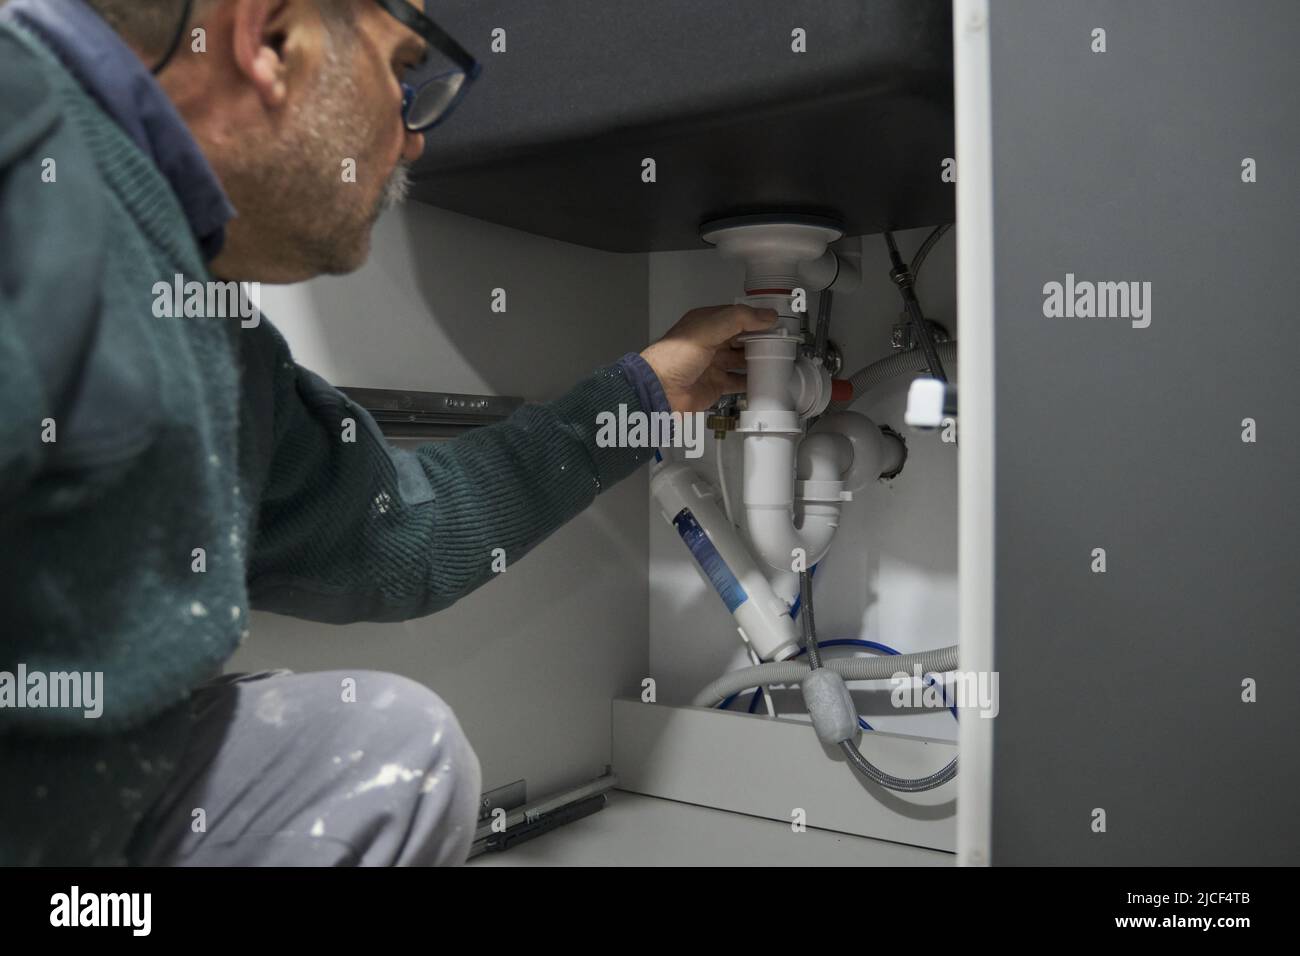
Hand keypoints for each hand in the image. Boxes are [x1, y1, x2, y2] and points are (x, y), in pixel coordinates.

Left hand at [640, 305, 777, 412]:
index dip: (757, 318)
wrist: (659, 391)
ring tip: (778, 359)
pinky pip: (739, 382)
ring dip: (758, 360)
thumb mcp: (707, 329)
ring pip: (742, 360)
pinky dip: (752, 381)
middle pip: (742, 338)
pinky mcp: (716, 385)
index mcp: (706, 323)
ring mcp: (713, 364)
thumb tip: (766, 315)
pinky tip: (764, 380)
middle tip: (782, 341)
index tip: (777, 321)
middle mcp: (710, 342)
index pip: (737, 316)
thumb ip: (738, 319)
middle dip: (761, 339)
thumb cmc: (673, 358)